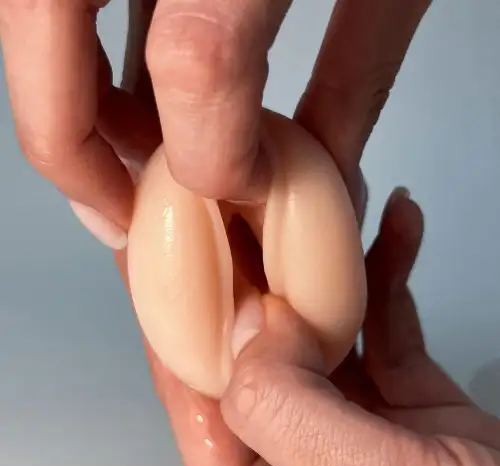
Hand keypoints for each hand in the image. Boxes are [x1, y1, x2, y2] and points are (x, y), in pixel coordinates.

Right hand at [0, 0, 430, 245]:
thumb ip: (354, 73)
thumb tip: (324, 174)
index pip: (201, 60)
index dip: (219, 158)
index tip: (246, 191)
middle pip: (49, 59)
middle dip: (79, 160)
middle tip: (123, 214)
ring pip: (29, 22)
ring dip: (70, 105)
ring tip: (126, 153)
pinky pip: (52, 2)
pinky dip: (80, 45)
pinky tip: (128, 79)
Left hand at [116, 189, 499, 465]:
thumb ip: (286, 408)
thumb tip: (251, 323)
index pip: (193, 388)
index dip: (169, 314)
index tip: (155, 247)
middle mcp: (296, 445)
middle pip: (255, 342)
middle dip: (248, 267)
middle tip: (234, 202)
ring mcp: (350, 414)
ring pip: (319, 320)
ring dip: (322, 257)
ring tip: (318, 197)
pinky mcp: (402, 391)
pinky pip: (386, 319)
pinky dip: (391, 270)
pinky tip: (398, 224)